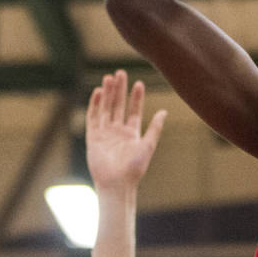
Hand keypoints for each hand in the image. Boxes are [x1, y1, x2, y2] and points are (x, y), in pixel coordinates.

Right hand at [86, 70, 166, 192]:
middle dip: (120, 89)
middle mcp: (118, 131)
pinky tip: (98, 92)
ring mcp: (105, 134)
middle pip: (118, 105)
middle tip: (120, 72)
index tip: (138, 83)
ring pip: (106, 108)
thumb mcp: (148, 145)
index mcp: (132, 133)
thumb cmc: (134, 168)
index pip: (134, 110)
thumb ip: (155, 128)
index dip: (136, 97)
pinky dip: (95, 105)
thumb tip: (164, 111)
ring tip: (109, 78)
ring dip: (108, 94)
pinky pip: (93, 118)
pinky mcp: (93, 138)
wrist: (117, 184)